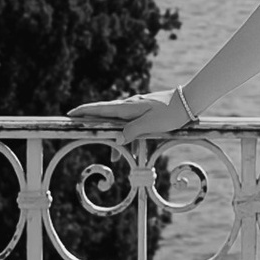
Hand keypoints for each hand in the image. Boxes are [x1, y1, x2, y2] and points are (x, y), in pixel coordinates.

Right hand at [69, 89, 194, 139]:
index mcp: (127, 108)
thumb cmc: (171, 113)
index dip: (84, 112)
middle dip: (93, 125)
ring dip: (116, 139)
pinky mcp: (147, 113)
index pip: (100, 109)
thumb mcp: (150, 125)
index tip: (69, 114)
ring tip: (114, 157)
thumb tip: (117, 140)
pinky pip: (132, 126)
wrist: (190, 102)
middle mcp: (129, 107)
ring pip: (120, 125)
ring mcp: (138, 109)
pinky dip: (129, 138)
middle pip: (106, 116)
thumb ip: (132, 132)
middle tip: (78, 130)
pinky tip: (133, 151)